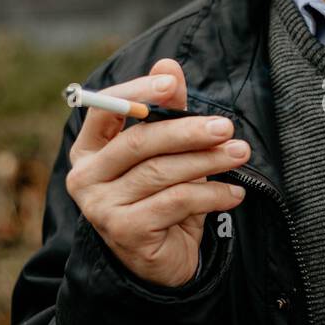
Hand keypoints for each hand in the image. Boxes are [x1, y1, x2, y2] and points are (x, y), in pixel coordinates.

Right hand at [65, 57, 249, 287]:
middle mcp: (85, 177)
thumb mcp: (167, 151)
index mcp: (89, 149)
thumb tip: (169, 63)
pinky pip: (175, 202)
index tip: (171, 83)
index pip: (105, 109)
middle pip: (138, 142)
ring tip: (239, 154)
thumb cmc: (161, 197)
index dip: (137, 92)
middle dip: (186, 131)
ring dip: (206, 161)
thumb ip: (167, 110)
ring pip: (160, 173)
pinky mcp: (124, 231)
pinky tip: (234, 192)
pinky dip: (211, 195)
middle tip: (225, 127)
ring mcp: (101, 207)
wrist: (161, 261)